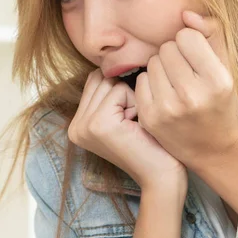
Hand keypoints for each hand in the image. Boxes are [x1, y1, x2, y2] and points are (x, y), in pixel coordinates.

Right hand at [68, 69, 187, 192]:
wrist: (163, 178)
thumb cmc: (152, 145)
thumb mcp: (125, 117)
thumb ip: (111, 94)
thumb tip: (115, 60)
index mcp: (78, 124)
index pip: (96, 81)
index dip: (121, 91)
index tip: (132, 121)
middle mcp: (75, 126)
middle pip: (101, 78)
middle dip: (125, 94)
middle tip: (135, 124)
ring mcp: (83, 126)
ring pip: (110, 82)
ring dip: (132, 98)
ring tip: (136, 126)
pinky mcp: (97, 124)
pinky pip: (119, 90)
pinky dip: (136, 103)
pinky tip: (138, 128)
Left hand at [135, 10, 237, 170]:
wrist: (213, 148)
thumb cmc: (219, 101)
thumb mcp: (226, 68)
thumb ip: (212, 34)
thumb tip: (185, 14)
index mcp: (217, 81)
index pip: (187, 36)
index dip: (190, 43)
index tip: (196, 58)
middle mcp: (192, 96)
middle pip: (166, 48)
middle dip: (175, 55)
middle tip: (185, 73)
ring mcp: (168, 108)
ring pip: (152, 62)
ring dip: (161, 68)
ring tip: (174, 84)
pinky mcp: (150, 117)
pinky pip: (141, 80)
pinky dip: (151, 84)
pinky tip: (163, 96)